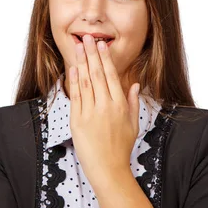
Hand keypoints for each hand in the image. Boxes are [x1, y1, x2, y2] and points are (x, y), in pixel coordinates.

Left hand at [67, 34, 140, 184]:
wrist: (108, 169)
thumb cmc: (121, 148)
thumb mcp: (133, 124)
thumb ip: (134, 102)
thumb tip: (135, 84)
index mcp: (120, 105)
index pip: (111, 75)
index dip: (104, 58)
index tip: (100, 45)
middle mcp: (106, 106)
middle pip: (97, 74)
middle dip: (91, 54)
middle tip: (86, 38)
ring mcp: (91, 112)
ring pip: (85, 82)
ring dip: (81, 62)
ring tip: (78, 47)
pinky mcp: (78, 120)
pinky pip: (75, 96)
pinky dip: (73, 81)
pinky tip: (72, 68)